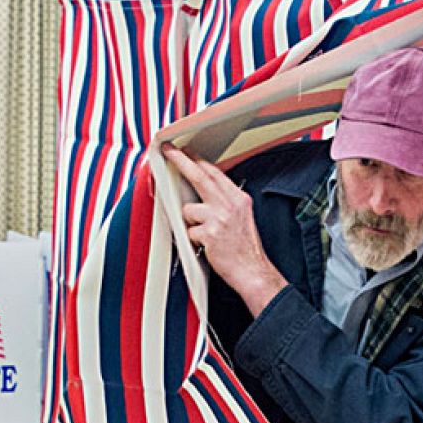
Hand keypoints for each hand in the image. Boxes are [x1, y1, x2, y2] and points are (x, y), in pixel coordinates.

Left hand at [162, 145, 287, 315]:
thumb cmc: (245, 248)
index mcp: (238, 199)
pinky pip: (189, 230)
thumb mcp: (242, 216)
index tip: (186, 152)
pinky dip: (194, 239)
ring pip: (189, 210)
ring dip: (192, 222)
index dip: (197, 160)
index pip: (214, 173)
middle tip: (169, 152)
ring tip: (206, 235)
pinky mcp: (209, 233)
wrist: (253, 270)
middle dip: (181, 161)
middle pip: (199, 177)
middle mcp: (229, 205)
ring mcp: (219, 218)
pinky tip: (207, 246)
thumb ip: (225, 201)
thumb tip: (203, 191)